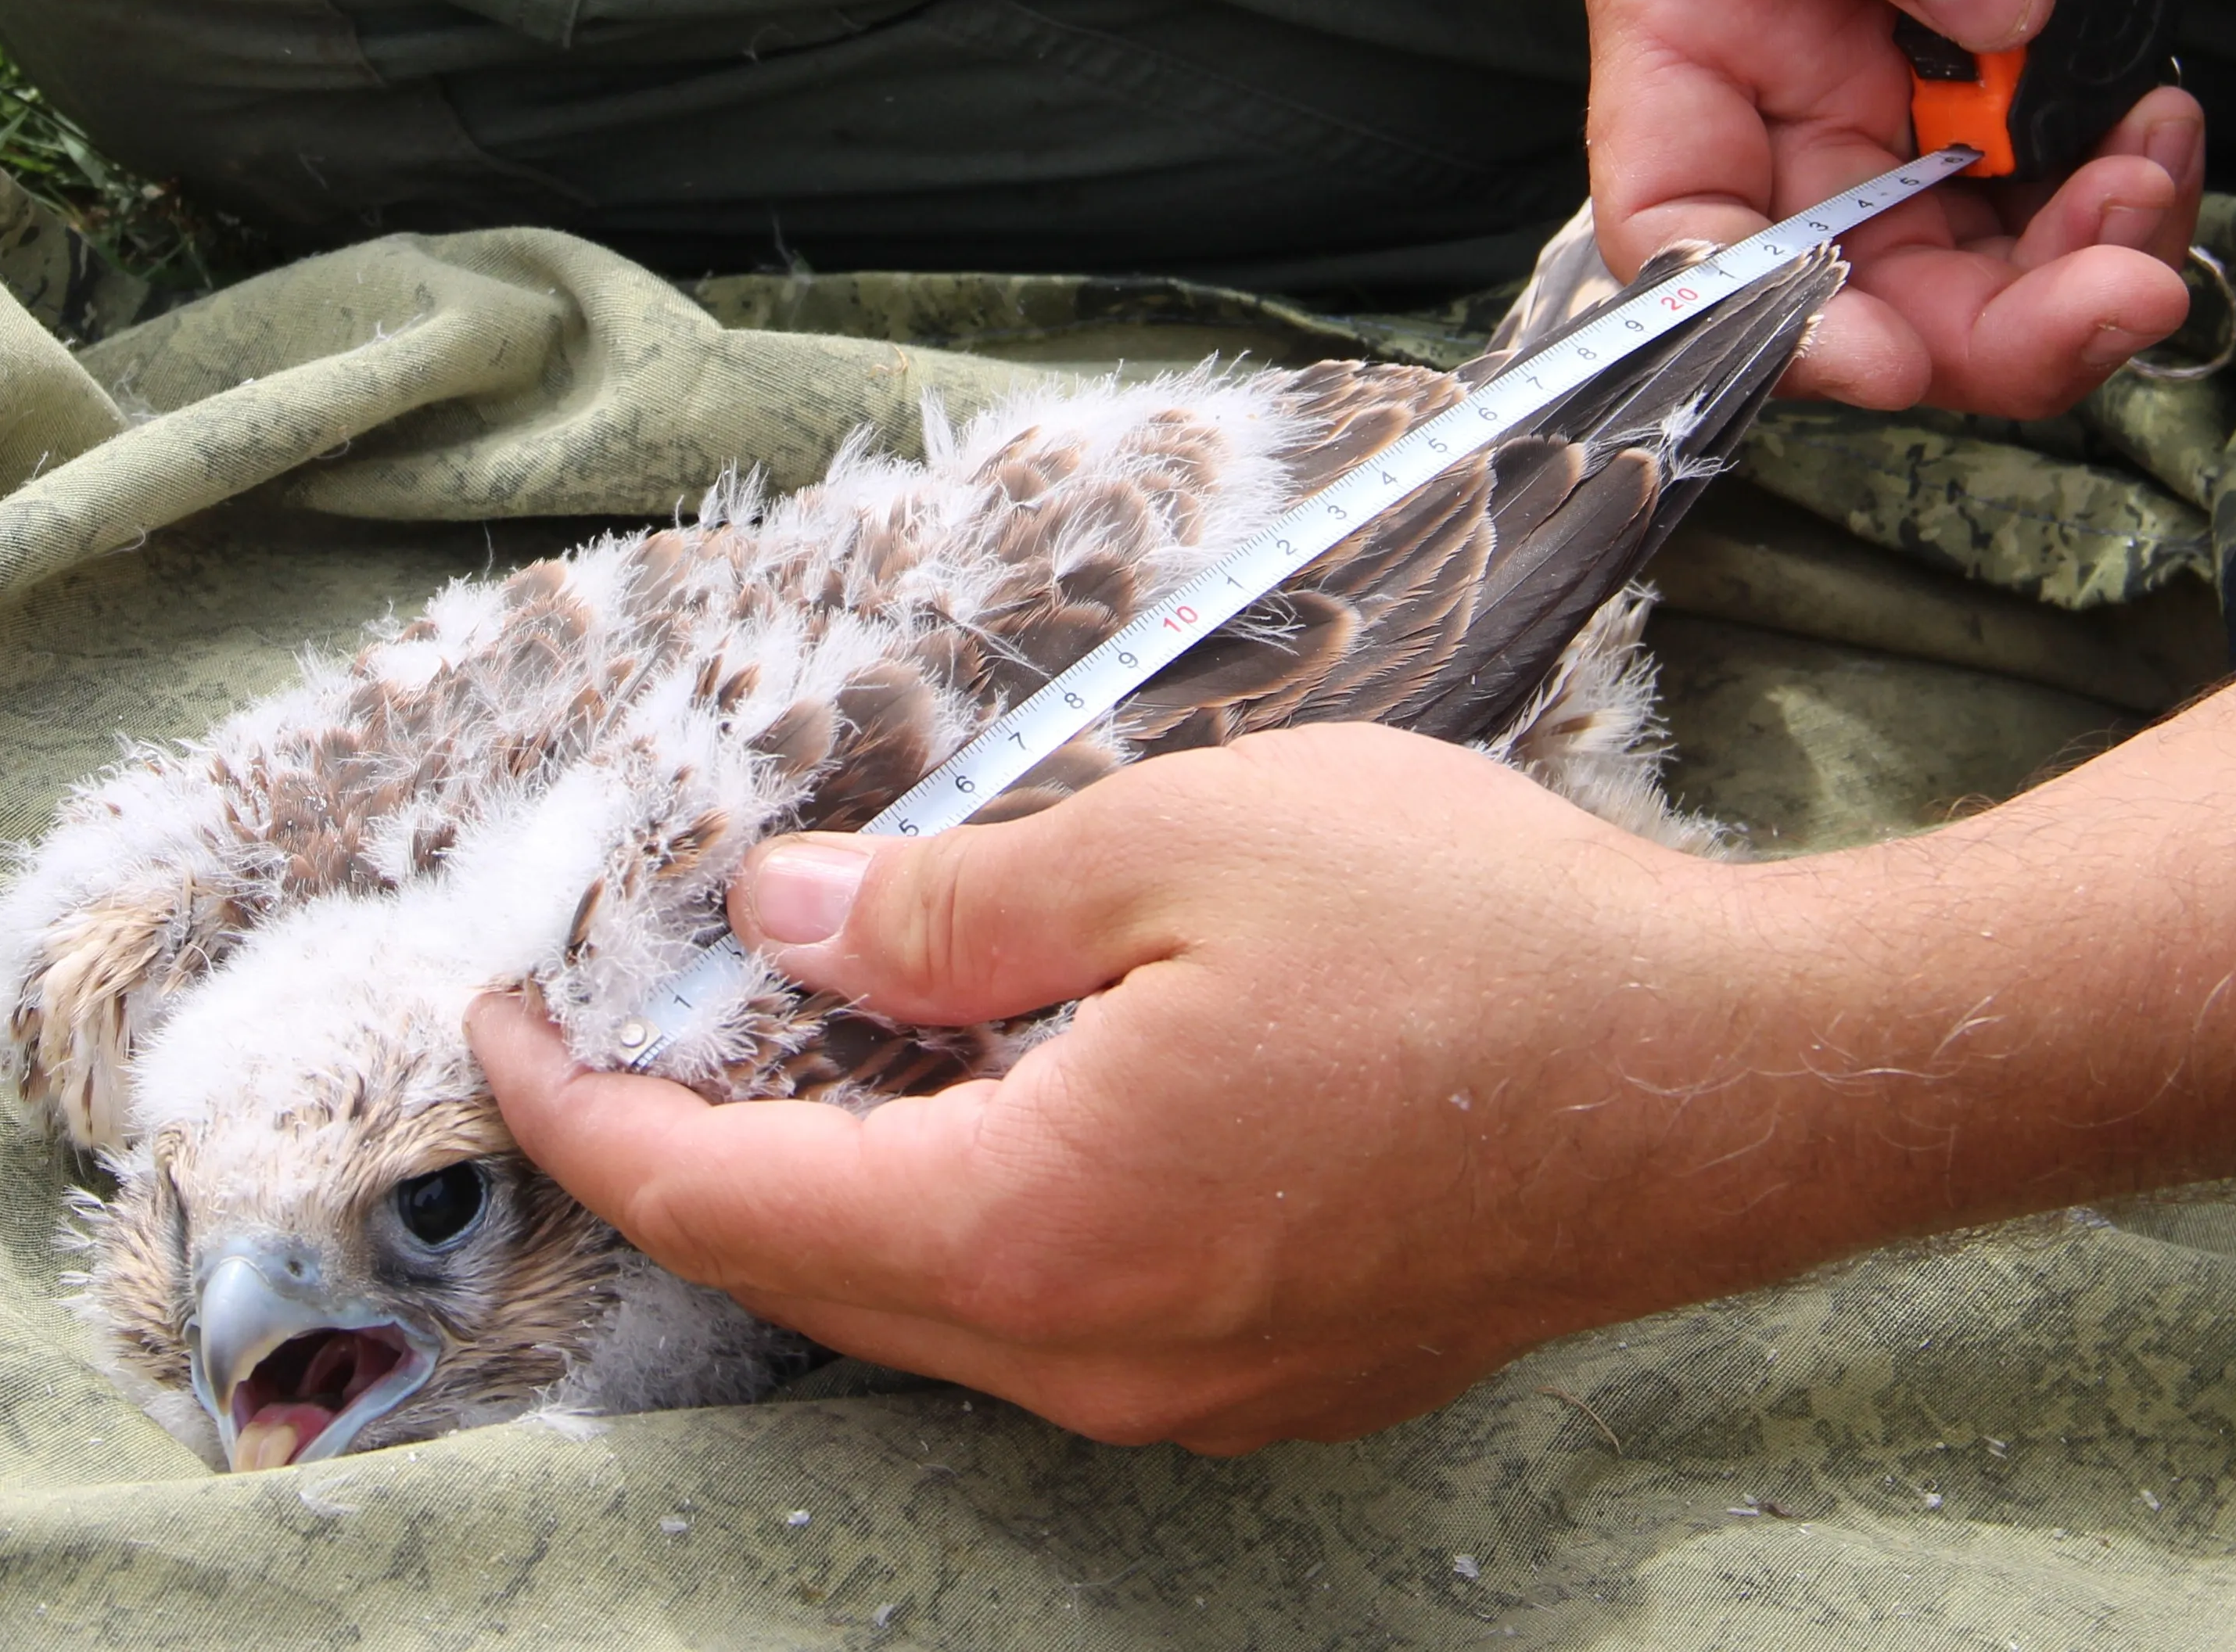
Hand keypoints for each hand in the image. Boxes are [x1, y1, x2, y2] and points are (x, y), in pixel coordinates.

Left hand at [469, 730, 1849, 1452]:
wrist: (1737, 1082)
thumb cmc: (1480, 946)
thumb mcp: (1180, 846)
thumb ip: (950, 910)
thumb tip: (783, 925)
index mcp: (1036, 1232)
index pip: (723, 1199)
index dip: (582, 1115)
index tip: (498, 1032)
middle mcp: (1095, 1357)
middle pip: (810, 1277)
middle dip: (685, 1161)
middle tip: (616, 1036)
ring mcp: (1194, 1390)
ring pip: (933, 1305)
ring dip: (835, 1188)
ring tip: (798, 1047)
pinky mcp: (1280, 1374)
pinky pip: (1057, 1314)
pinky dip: (970, 1214)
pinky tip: (993, 1103)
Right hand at [1585, 0, 2201, 416]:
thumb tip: (1983, 12)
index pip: (1679, 217)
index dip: (1757, 319)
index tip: (1874, 347)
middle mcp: (1793, 48)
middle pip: (1854, 274)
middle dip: (1977, 329)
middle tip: (2112, 291)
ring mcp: (1922, 36)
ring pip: (1977, 244)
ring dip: (2076, 265)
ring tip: (2161, 173)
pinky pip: (2076, 159)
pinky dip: (2135, 181)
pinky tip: (2175, 113)